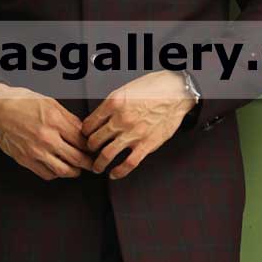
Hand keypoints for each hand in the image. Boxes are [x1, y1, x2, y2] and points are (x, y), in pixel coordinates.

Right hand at [0, 82, 94, 180]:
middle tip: (92, 163)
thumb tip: (82, 131)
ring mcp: (35, 151)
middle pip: (76, 158)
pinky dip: (56, 174)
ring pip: (63, 170)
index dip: (91, 146)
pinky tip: (58, 168)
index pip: (81, 141)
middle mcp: (46, 138)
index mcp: (55, 121)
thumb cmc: (22, 102)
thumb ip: (68, 118)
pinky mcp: (25, 159)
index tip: (93, 148)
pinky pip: (46, 174)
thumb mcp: (50, 102)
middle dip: (88, 163)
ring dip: (74, 172)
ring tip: (77, 169)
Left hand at [80, 70, 197, 179]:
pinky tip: (114, 174)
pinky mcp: (146, 144)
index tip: (85, 136)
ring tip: (97, 167)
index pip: (89, 123)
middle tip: (90, 152)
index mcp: (113, 103)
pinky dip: (118, 172)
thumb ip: (113, 104)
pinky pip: (128, 164)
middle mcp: (120, 119)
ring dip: (99, 164)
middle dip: (89, 148)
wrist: (177, 92)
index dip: (84, 133)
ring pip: (107, 154)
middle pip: (95, 140)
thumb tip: (101, 117)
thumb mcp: (127, 89)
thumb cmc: (154, 87)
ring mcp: (133, 133)